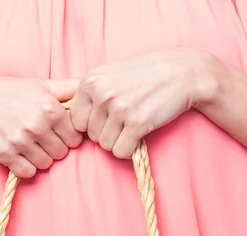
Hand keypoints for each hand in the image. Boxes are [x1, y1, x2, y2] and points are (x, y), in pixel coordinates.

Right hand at [0, 76, 82, 177]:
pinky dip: (25, 166)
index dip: (67, 135)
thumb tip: (90, 86)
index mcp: (49, 108)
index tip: (56, 131)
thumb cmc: (7, 91)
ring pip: (46, 164)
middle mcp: (36, 125)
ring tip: (28, 143)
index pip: (75, 137)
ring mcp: (20, 141)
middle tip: (40, 137)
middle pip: (62, 153)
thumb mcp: (39, 85)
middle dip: (54, 147)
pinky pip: (28, 172)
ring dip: (40, 157)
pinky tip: (19, 153)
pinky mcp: (5, 155)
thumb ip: (67, 88)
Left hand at [70, 50, 217, 157]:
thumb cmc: (144, 74)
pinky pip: (120, 151)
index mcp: (90, 81)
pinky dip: (128, 149)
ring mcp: (119, 109)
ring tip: (132, 124)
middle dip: (106, 133)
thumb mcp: (109, 73)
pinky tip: (138, 135)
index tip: (106, 118)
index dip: (90, 124)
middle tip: (123, 120)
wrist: (180, 73)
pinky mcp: (137, 124)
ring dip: (118, 141)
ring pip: (105, 145)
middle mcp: (102, 94)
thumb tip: (66, 117)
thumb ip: (89, 92)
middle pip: (90, 135)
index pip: (75, 121)